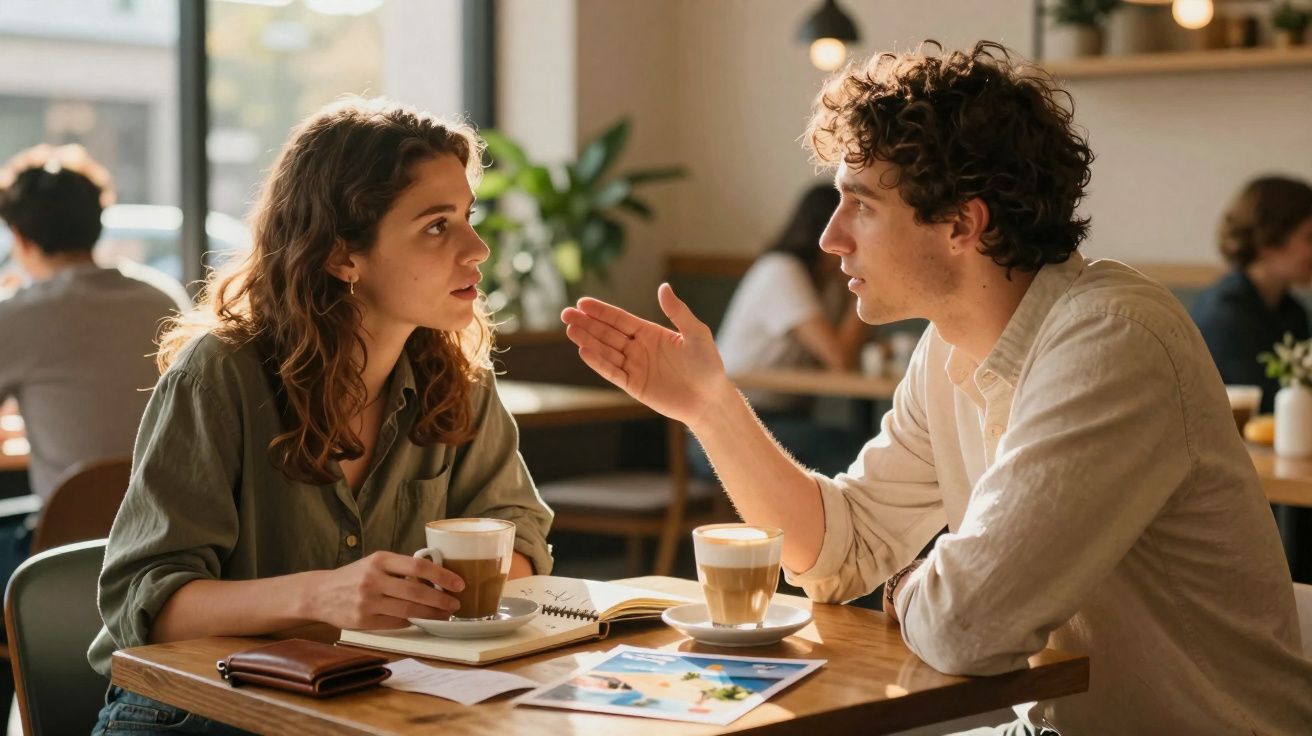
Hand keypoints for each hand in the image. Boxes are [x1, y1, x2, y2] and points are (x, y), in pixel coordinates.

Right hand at [302, 551, 464, 629]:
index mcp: (380, 560)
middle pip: (416, 592)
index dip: (442, 576)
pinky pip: (396, 623)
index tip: (459, 583)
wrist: (320, 594)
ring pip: (409, 611)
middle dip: (441, 600)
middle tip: (456, 604)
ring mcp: (368, 602)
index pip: (418, 567)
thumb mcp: (375, 563)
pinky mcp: (364, 621)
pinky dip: (412, 622)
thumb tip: (436, 576)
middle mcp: (373, 579)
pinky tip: (422, 620)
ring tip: (445, 614)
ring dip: (431, 614)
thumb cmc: (354, 576)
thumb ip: (400, 568)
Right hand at [560, 283, 733, 429]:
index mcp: (650, 333)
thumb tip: (663, 287)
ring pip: (606, 351)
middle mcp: (638, 348)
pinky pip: (612, 372)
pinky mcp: (634, 386)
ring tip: (570, 330)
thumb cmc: (707, 364)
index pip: (620, 320)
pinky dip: (598, 363)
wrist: (710, 398)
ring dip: (588, 341)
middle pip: (607, 333)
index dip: (601, 311)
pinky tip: (584, 351)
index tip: (582, 303)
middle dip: (587, 324)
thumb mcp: (696, 333)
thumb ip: (678, 312)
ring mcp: (635, 367)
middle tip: (566, 314)